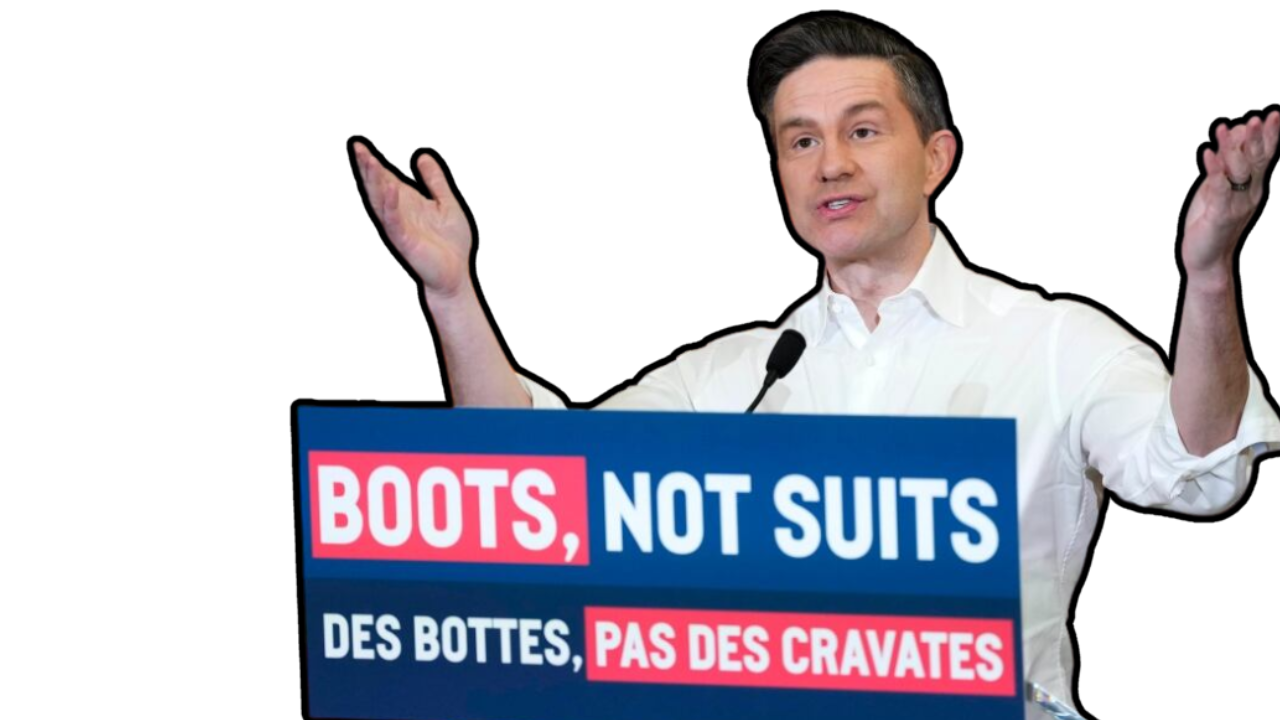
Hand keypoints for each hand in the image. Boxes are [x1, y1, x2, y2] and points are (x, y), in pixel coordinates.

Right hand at [354, 142, 472, 297]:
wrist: (456, 273)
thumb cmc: (451, 242)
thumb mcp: (446, 203)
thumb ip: (435, 181)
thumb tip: (423, 156)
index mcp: (407, 203)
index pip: (386, 179)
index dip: (373, 164)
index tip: (359, 146)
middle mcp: (399, 213)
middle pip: (378, 187)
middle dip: (367, 169)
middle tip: (358, 148)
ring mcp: (400, 227)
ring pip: (381, 202)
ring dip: (374, 183)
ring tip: (370, 161)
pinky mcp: (405, 241)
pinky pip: (394, 222)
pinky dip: (391, 206)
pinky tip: (391, 190)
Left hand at [1182, 111, 1278, 277]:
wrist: (1208, 259)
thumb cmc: (1211, 222)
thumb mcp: (1220, 191)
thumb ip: (1226, 169)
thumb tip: (1229, 139)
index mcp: (1253, 187)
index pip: (1265, 157)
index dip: (1270, 136)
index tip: (1274, 115)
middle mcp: (1249, 194)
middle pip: (1257, 161)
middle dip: (1257, 139)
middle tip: (1256, 118)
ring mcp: (1236, 205)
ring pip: (1238, 172)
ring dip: (1230, 149)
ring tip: (1224, 128)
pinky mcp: (1219, 216)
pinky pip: (1218, 189)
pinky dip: (1213, 170)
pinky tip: (1207, 154)